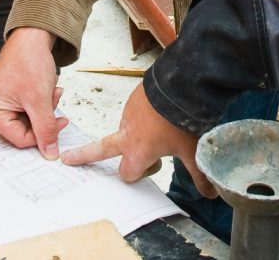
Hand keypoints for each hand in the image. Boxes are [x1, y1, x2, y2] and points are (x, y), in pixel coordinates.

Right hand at [0, 28, 67, 158]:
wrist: (32, 37)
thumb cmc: (28, 61)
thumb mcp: (39, 100)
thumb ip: (46, 129)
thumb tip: (50, 154)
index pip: (20, 139)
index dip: (43, 134)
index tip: (60, 122)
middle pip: (25, 130)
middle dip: (44, 117)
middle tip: (52, 99)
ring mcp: (1, 103)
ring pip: (30, 120)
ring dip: (45, 108)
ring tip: (51, 91)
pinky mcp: (11, 98)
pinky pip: (30, 110)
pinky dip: (42, 102)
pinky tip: (48, 88)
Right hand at [61, 84, 215, 196]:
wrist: (181, 85)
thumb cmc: (182, 121)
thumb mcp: (192, 151)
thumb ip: (199, 175)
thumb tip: (211, 193)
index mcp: (137, 152)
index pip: (127, 174)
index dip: (140, 173)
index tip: (155, 166)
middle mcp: (126, 135)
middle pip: (99, 150)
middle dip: (83, 156)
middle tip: (67, 159)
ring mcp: (127, 115)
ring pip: (125, 131)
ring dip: (135, 134)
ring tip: (163, 126)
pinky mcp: (132, 100)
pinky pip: (134, 114)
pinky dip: (144, 117)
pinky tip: (162, 113)